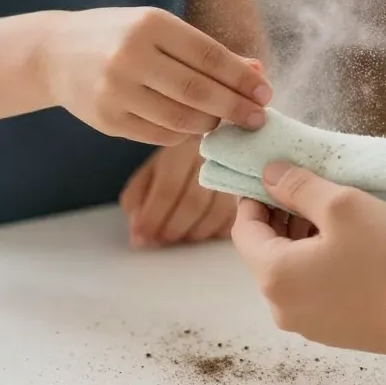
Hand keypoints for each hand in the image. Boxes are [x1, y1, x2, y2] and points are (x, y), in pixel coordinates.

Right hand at [37, 7, 271, 145]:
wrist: (54, 53)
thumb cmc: (120, 36)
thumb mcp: (160, 29)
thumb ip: (207, 51)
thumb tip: (256, 70)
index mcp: (150, 25)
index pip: (209, 55)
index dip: (241, 78)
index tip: (265, 93)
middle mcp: (131, 56)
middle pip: (198, 91)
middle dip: (234, 107)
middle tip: (258, 118)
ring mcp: (115, 90)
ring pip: (180, 118)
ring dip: (211, 124)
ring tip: (226, 121)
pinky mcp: (107, 120)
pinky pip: (159, 135)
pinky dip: (183, 134)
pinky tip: (195, 127)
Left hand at [120, 137, 236, 246]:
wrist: (217, 143)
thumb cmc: (178, 162)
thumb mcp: (151, 171)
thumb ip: (137, 200)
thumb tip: (138, 236)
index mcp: (183, 149)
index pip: (168, 187)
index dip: (153, 217)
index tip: (142, 237)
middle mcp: (212, 158)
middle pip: (194, 202)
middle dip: (173, 229)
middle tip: (160, 241)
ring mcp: (235, 172)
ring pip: (218, 212)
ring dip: (194, 233)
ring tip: (179, 236)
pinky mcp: (247, 189)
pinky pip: (234, 218)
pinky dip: (215, 232)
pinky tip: (201, 231)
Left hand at [230, 163, 385, 356]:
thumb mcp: (342, 205)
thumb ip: (298, 186)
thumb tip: (269, 175)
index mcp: (274, 276)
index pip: (244, 229)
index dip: (255, 195)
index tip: (276, 171)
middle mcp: (282, 307)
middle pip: (266, 250)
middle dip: (282, 213)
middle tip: (312, 183)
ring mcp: (309, 324)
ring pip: (291, 268)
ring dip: (304, 234)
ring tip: (337, 208)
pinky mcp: (335, 331)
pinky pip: (313, 286)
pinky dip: (320, 259)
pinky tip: (352, 240)